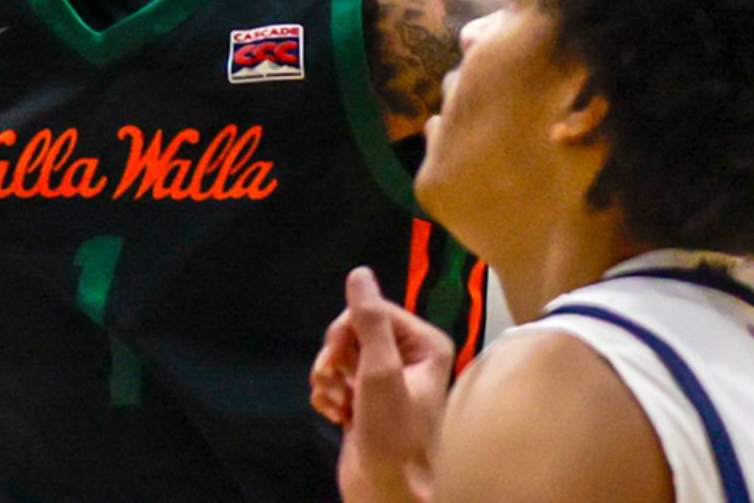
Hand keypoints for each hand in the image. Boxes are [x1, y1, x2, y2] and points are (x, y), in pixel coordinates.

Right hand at [320, 266, 451, 502]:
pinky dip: (329, 394)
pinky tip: (334, 415)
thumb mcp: (379, 371)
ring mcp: (387, 380)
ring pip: (341, 356)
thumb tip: (359, 272)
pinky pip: (338, 379)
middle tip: (335, 384)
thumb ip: (369, 320)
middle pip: (353, 332)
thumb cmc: (392, 432)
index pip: (371, 310)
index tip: (337, 360)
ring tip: (336, 405)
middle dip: (335, 358)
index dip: (346, 332)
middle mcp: (409, 358)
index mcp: (425, 345)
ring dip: (329, 379)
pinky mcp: (368, 400)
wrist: (387, 490)